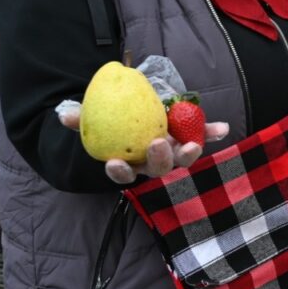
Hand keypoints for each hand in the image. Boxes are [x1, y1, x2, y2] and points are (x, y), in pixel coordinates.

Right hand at [57, 108, 229, 184]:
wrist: (135, 113)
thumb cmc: (113, 123)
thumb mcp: (96, 119)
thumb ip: (82, 119)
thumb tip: (65, 115)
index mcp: (131, 163)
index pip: (124, 175)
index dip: (120, 172)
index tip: (114, 163)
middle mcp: (154, 163)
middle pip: (159, 170)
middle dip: (159, 160)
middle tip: (157, 145)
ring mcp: (173, 154)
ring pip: (182, 160)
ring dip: (188, 154)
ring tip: (193, 144)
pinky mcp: (189, 140)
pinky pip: (202, 136)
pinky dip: (212, 132)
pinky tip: (222, 128)